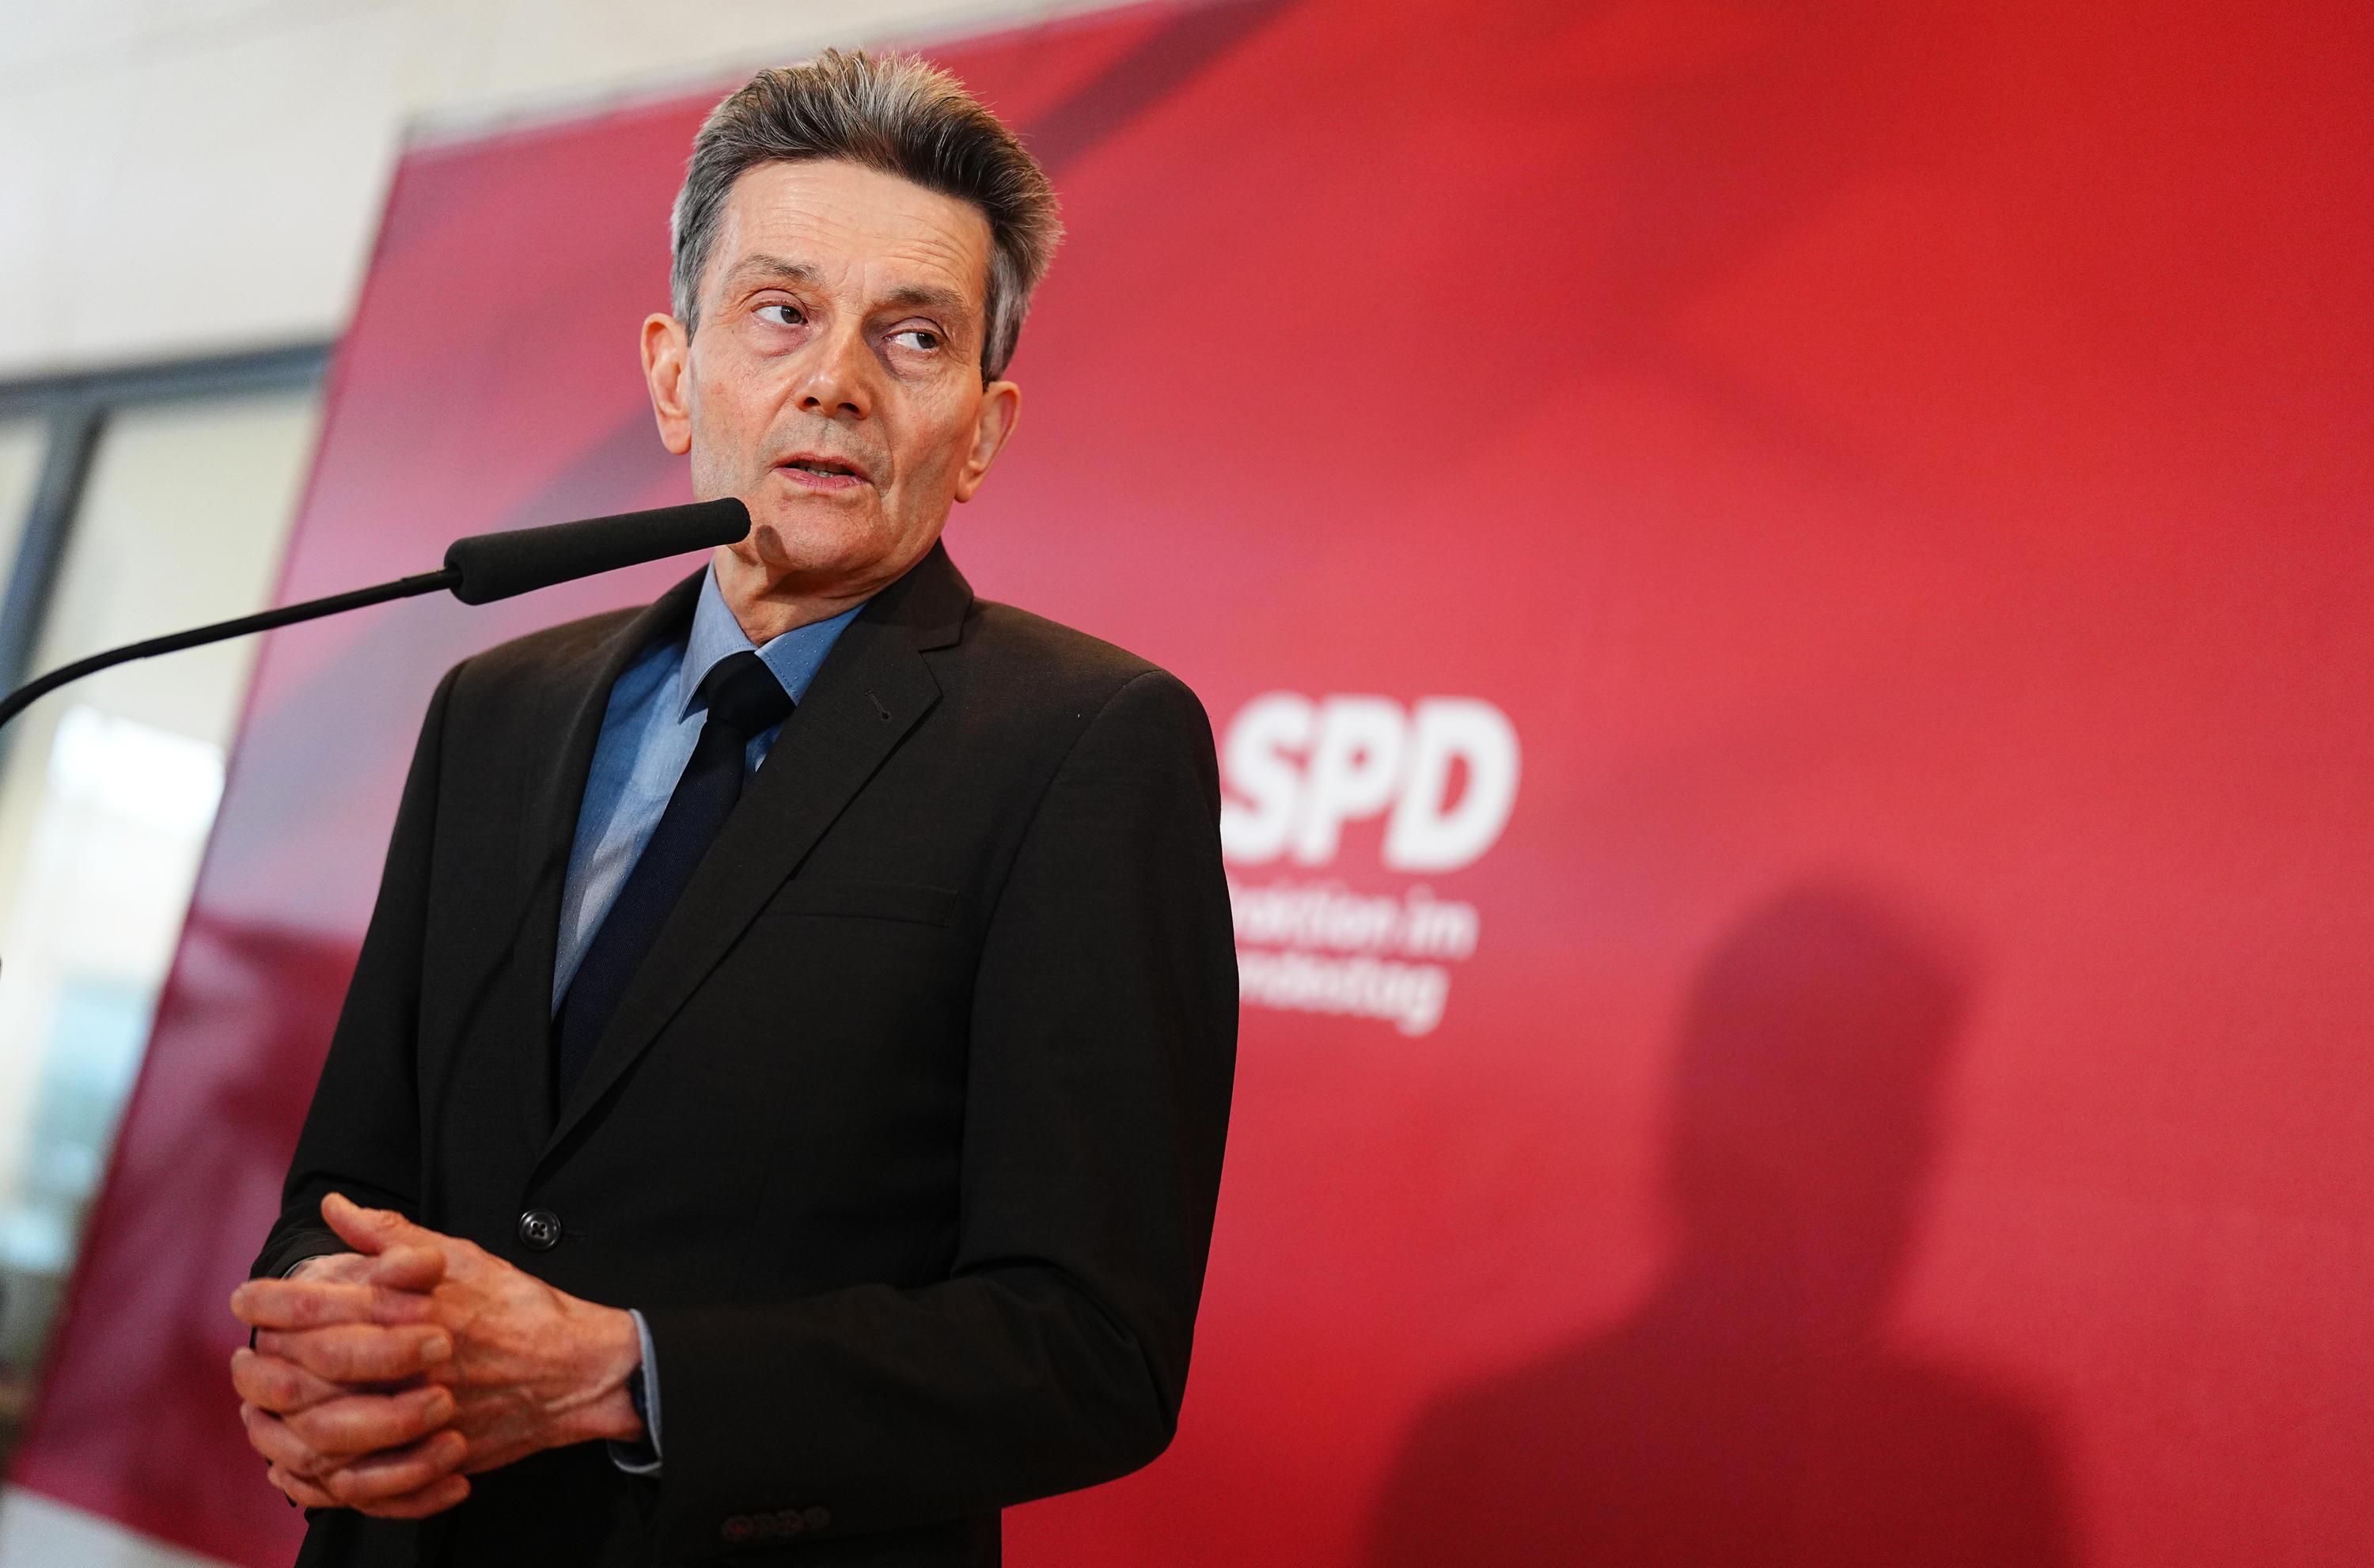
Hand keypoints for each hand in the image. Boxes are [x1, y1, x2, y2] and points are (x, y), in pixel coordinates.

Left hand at [235, 1194, 643, 1489]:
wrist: (576, 1369)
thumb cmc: (519, 1307)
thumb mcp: (460, 1256)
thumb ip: (393, 1234)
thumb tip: (338, 1209)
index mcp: (414, 1305)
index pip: (316, 1302)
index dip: (268, 1299)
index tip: (244, 1298)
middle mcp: (411, 1360)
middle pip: (307, 1371)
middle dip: (261, 1365)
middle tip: (242, 1359)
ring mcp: (419, 1414)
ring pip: (322, 1432)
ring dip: (278, 1424)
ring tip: (257, 1410)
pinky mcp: (430, 1456)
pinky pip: (356, 1481)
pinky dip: (317, 1476)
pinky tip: (295, 1460)